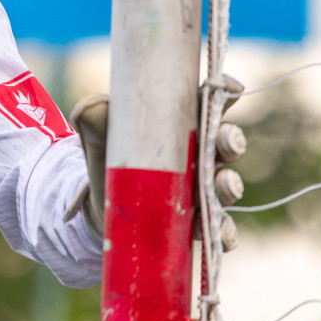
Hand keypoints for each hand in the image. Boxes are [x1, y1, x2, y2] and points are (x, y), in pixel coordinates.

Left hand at [64, 78, 248, 250]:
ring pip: (227, 186)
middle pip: (225, 144)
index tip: (229, 86)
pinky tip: (219, 234)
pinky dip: (223, 232)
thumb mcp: (100, 139)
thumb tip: (90, 106)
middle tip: (226, 141)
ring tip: (226, 185)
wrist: (102, 209)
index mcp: (183, 126)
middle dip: (230, 141)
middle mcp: (202, 156)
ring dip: (230, 185)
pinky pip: (219, 229)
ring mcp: (204, 191)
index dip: (224, 94)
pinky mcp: (199, 224)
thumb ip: (95, 120)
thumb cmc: (111, 162)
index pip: (208, 105)